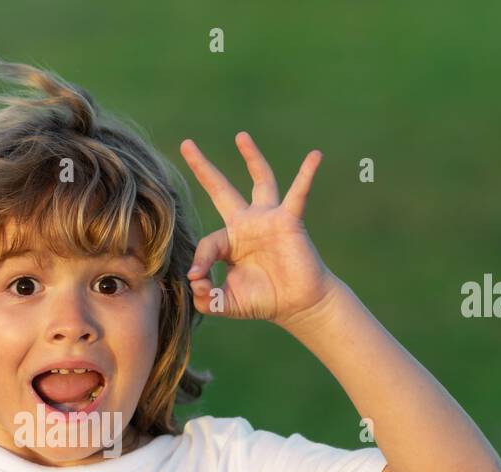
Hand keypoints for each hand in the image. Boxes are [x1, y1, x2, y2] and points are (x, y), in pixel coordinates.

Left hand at [179, 131, 337, 328]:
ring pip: (260, 180)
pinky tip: (315, 156)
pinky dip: (307, 174)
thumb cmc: (263, 301)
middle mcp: (247, 224)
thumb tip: (192, 280)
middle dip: (203, 168)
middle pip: (221, 189)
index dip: (201, 261)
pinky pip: (299, 193)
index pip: (208, 243)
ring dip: (251, 157)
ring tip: (241, 137)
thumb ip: (205, 297)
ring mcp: (269, 219)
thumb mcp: (226, 302)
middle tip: (186, 144)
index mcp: (230, 241)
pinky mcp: (290, 221)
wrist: (297, 305)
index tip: (198, 279)